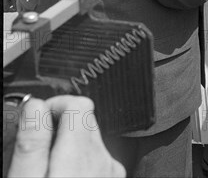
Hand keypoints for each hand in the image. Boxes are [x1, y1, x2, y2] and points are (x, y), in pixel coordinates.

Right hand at [8, 95, 125, 177]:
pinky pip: (96, 158)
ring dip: (69, 143)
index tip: (36, 118)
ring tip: (46, 165)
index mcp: (81, 154)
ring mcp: (110, 170)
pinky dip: (79, 160)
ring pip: (90, 139)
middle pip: (85, 119)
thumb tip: (35, 105)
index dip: (54, 104)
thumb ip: (32, 143)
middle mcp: (103, 159)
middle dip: (59, 125)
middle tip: (35, 146)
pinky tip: (62, 174)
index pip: (79, 103)